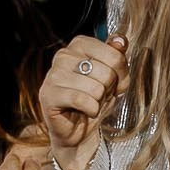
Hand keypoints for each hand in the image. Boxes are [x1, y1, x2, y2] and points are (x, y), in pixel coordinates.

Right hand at [39, 33, 126, 169]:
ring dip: (99, 101)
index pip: (114, 54)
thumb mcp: (114, 77)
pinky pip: (83, 100)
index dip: (121, 74)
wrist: (79, 129)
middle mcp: (63, 55)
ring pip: (95, 88)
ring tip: (90, 103)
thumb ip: (117, 56)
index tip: (114, 83)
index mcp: (79, 44)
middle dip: (109, 90)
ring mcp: (53, 75)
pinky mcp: (48, 95)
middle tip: (99, 96)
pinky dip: (91, 110)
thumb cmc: (96, 99)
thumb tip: (120, 40)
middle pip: (106, 72)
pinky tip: (85, 111)